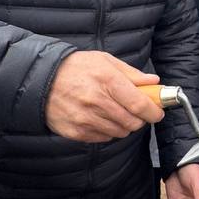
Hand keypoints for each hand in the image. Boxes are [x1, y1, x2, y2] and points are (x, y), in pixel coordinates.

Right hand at [45, 51, 161, 142]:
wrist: (41, 80)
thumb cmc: (75, 67)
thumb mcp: (104, 61)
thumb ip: (131, 74)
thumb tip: (154, 82)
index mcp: (107, 80)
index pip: (140, 104)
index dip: (154, 112)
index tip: (157, 112)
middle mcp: (97, 101)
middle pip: (132, 122)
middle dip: (140, 119)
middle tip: (136, 111)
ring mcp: (85, 119)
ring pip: (120, 132)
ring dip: (124, 125)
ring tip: (115, 112)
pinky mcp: (76, 132)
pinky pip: (104, 138)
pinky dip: (108, 131)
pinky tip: (100, 117)